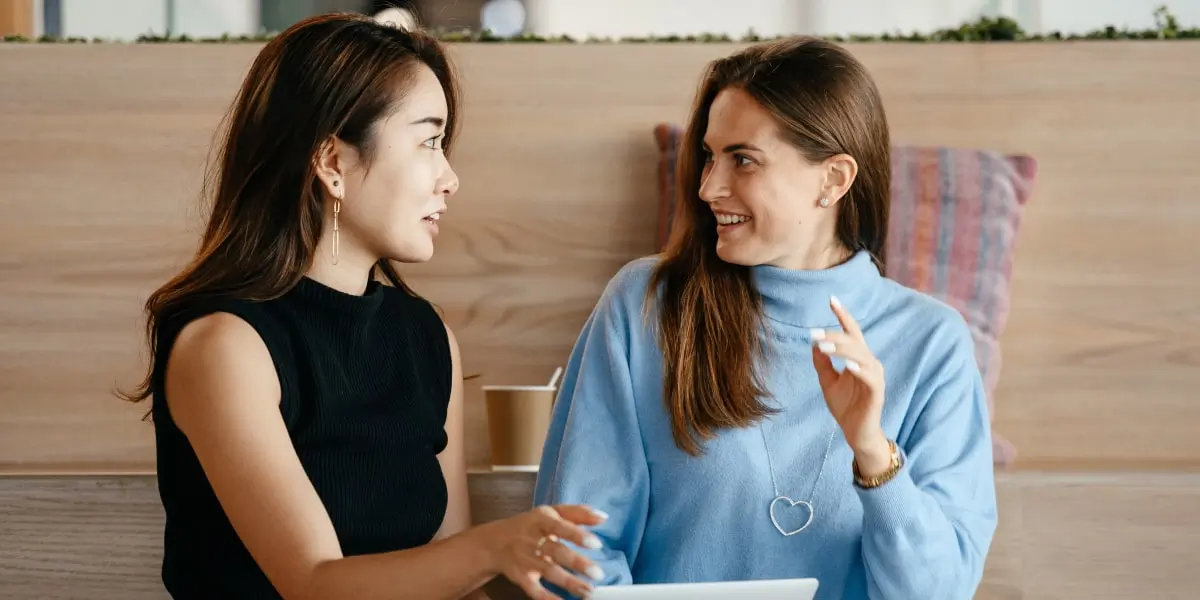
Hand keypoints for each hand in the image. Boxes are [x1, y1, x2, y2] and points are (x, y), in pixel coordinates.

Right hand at [473, 504, 606, 599]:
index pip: (559, 526)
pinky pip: (534, 590)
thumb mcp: (550, 513)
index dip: (577, 535)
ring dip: (569, 582)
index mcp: (541, 521)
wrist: (494, 542)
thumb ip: (577, 513)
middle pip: (556, 551)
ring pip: (548, 572)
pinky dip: (548, 598)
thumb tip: (603, 517)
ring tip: (588, 591)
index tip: (596, 544)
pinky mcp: (521, 577)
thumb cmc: (530, 526)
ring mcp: (526, 560)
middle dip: (577, 563)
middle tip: (598, 573)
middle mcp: (532, 540)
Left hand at [810, 296, 891, 475]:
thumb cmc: (845, 407)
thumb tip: (813, 343)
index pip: (852, 332)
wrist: (855, 433)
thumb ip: (822, 363)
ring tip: (824, 346)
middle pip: (854, 342)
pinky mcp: (877, 392)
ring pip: (862, 355)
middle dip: (835, 335)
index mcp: (858, 358)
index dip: (843, 315)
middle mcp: (869, 363)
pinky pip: (870, 377)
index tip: (832, 299)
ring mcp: (875, 377)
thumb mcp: (828, 382)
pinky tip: (847, 365)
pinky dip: (859, 369)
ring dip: (843, 349)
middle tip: (815, 334)